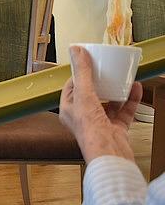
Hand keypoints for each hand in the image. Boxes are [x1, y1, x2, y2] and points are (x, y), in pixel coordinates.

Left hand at [59, 45, 141, 162]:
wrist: (110, 153)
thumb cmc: (91, 128)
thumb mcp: (84, 94)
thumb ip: (82, 72)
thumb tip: (76, 51)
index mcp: (68, 109)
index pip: (71, 87)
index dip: (78, 75)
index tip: (87, 63)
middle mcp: (82, 117)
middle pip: (90, 94)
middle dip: (99, 81)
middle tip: (106, 69)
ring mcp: (100, 123)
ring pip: (108, 102)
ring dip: (116, 89)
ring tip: (122, 77)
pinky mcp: (115, 129)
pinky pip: (123, 111)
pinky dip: (130, 100)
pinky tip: (135, 89)